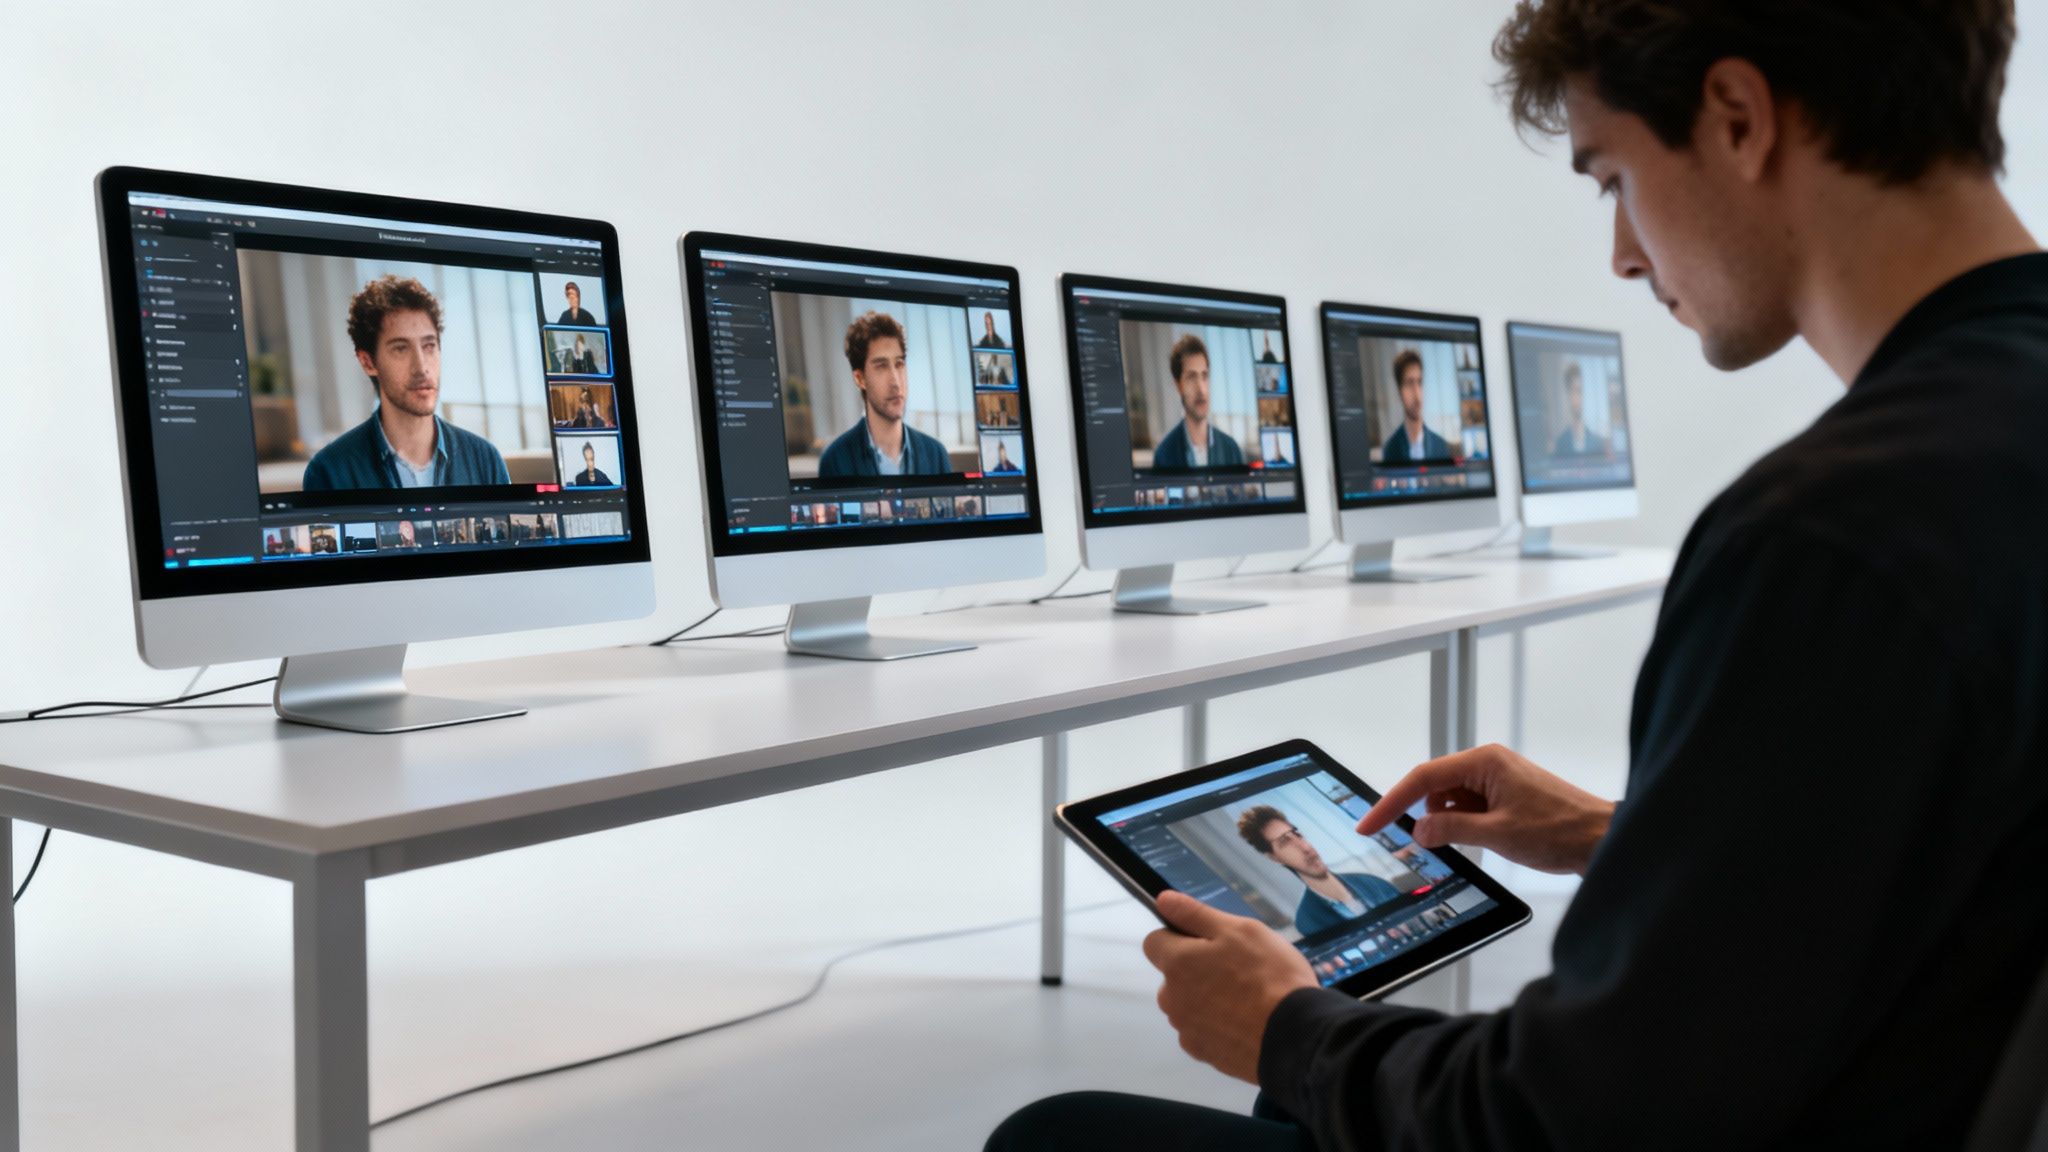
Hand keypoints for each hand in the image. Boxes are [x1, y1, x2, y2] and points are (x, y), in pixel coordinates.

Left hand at [1142, 890, 1317, 1083]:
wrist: (1296, 1036)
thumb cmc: (1270, 975)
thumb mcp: (1240, 930)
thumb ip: (1196, 914)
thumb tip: (1162, 900)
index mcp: (1177, 964)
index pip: (1155, 942)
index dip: (1179, 937)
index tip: (1209, 942)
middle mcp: (1171, 999)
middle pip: (1172, 977)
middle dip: (1195, 971)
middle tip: (1236, 970)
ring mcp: (1186, 1029)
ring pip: (1187, 1005)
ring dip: (1205, 1000)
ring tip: (1245, 999)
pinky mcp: (1203, 1054)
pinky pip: (1201, 1031)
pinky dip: (1216, 1026)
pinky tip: (1244, 1023)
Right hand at [1357, 744, 1613, 875]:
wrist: (1603, 839)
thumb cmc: (1560, 830)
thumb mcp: (1498, 834)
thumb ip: (1452, 829)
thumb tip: (1419, 831)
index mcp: (1484, 762)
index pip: (1423, 778)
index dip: (1391, 803)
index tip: (1369, 825)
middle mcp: (1488, 764)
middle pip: (1435, 787)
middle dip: (1426, 816)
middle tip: (1420, 846)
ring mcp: (1498, 779)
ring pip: (1452, 801)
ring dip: (1451, 824)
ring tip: (1478, 844)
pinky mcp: (1507, 795)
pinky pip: (1471, 808)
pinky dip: (1466, 826)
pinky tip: (1483, 841)